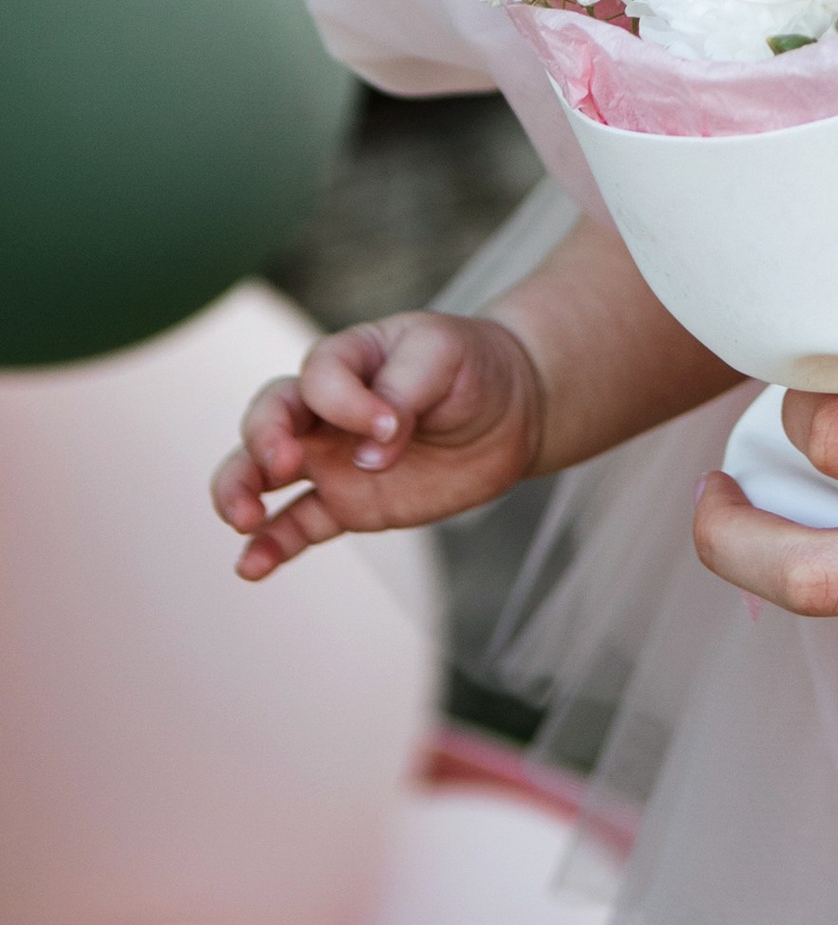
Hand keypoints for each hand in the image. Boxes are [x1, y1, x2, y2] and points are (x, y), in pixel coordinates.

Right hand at [212, 312, 547, 580]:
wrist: (511, 410)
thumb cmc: (471, 367)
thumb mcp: (445, 356)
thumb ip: (403, 391)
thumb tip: (369, 454)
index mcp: (347, 360)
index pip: (318, 376)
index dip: (345, 402)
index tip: (389, 424)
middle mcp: (325, 410)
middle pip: (267, 418)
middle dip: (262, 440)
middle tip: (283, 463)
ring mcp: (331, 459)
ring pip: (262, 473)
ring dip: (241, 491)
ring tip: (243, 517)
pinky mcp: (349, 504)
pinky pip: (299, 526)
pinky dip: (271, 546)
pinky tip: (250, 568)